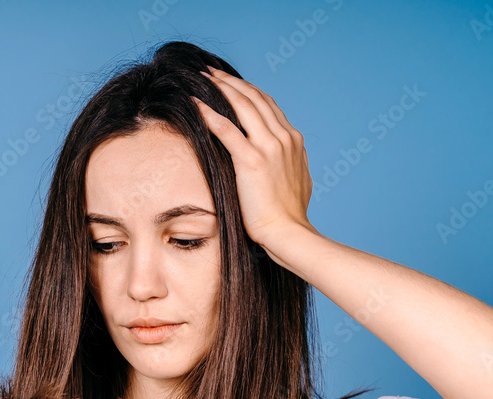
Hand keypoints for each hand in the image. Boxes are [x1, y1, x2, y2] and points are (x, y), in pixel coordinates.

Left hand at [192, 67, 317, 247]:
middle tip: (213, 72)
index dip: (248, 90)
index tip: (231, 83)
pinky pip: (227, 129)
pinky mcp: (252, 160)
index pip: (269, 105)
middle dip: (232, 82)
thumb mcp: (296, 180)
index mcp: (294, 141)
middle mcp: (284, 137)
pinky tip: (196, 104)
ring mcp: (269, 147)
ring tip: (204, 79)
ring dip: (222, 88)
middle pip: (256, 98)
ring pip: (243, 105)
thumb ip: (288, 163)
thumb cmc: (288, 215)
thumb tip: (282, 160)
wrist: (288, 232)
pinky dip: (210, 113)